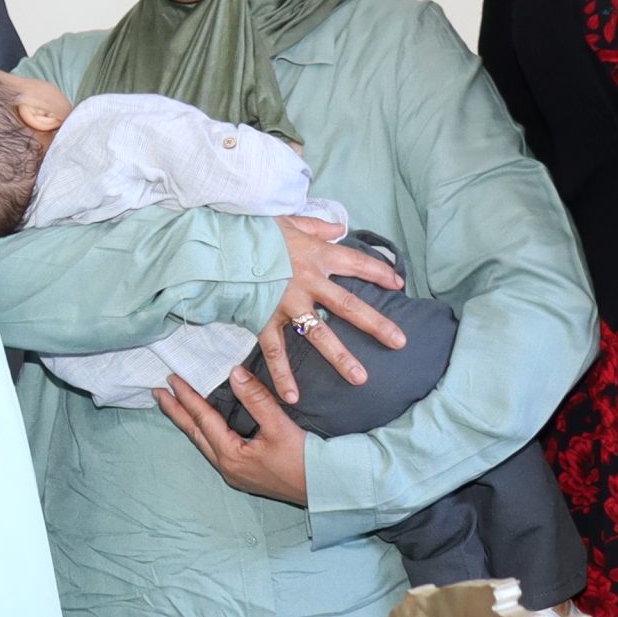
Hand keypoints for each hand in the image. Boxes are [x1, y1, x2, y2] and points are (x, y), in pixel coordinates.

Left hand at [155, 367, 308, 505]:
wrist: (328, 490)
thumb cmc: (306, 461)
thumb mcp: (281, 427)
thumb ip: (257, 399)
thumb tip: (233, 373)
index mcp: (231, 455)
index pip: (202, 419)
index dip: (186, 398)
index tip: (170, 380)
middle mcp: (227, 467)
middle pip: (195, 433)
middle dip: (177, 412)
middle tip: (158, 393)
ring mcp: (235, 473)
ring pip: (204, 442)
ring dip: (190, 422)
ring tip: (176, 406)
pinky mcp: (245, 475)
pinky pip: (216, 449)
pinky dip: (206, 432)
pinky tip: (206, 426)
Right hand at [256, 218, 404, 400]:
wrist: (218, 242)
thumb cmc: (254, 230)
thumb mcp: (288, 220)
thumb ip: (316, 225)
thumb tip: (338, 226)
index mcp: (317, 256)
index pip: (358, 264)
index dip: (380, 273)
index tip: (399, 284)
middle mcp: (308, 282)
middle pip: (349, 306)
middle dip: (376, 325)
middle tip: (399, 342)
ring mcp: (286, 304)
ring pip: (319, 334)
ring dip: (340, 357)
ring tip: (360, 378)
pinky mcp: (263, 319)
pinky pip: (276, 351)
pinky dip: (282, 375)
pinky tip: (293, 397)